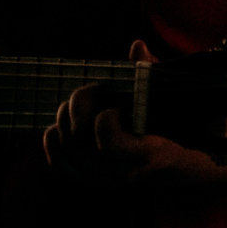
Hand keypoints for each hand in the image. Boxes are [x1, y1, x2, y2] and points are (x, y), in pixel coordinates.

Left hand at [42, 41, 222, 191]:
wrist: (173, 163)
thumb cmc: (173, 124)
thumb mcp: (169, 100)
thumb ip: (151, 74)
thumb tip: (137, 47)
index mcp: (148, 155)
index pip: (109, 144)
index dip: (106, 118)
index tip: (118, 104)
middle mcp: (122, 173)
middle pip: (79, 137)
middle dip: (81, 104)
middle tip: (94, 89)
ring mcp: (102, 179)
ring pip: (66, 144)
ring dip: (65, 115)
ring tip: (79, 101)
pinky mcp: (88, 180)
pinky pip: (57, 163)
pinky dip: (53, 138)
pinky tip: (61, 123)